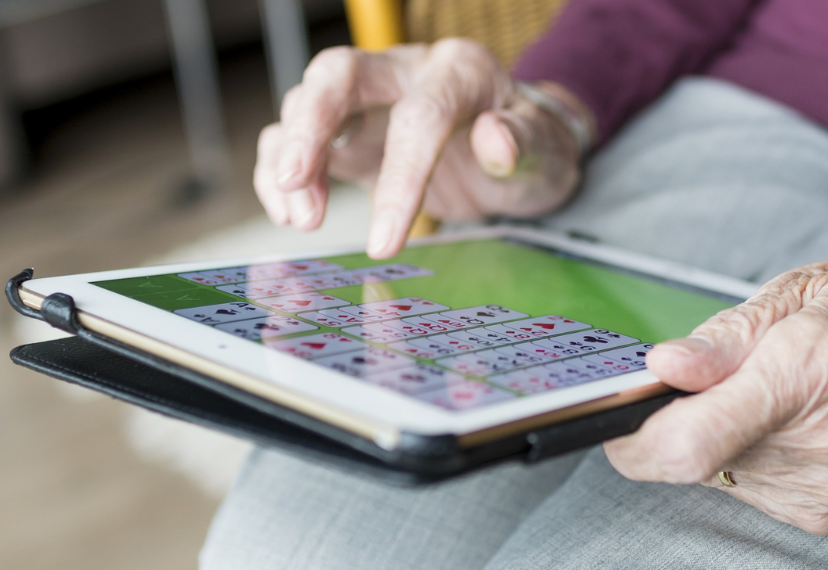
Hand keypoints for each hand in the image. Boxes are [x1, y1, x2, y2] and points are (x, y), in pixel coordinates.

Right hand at [254, 39, 586, 257]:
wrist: (522, 151)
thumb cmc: (534, 149)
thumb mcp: (548, 152)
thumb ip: (526, 143)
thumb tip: (496, 139)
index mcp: (460, 71)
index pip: (421, 115)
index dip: (400, 177)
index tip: (384, 241)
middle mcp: (406, 72)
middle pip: (340, 75)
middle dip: (310, 126)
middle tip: (297, 183)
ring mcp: (370, 99)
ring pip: (307, 103)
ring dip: (292, 159)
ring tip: (302, 220)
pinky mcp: (348, 132)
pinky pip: (295, 138)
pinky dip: (280, 173)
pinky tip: (290, 214)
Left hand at [606, 222, 827, 534]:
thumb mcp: (805, 288)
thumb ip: (725, 336)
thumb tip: (660, 368)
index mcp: (811, 371)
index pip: (687, 445)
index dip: (630, 439)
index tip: (609, 418)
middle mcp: (826, 442)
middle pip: (695, 458)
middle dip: (677, 421)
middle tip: (702, 378)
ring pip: (720, 474)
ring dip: (718, 436)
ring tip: (769, 391)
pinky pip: (754, 488)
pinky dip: (751, 455)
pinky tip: (791, 422)